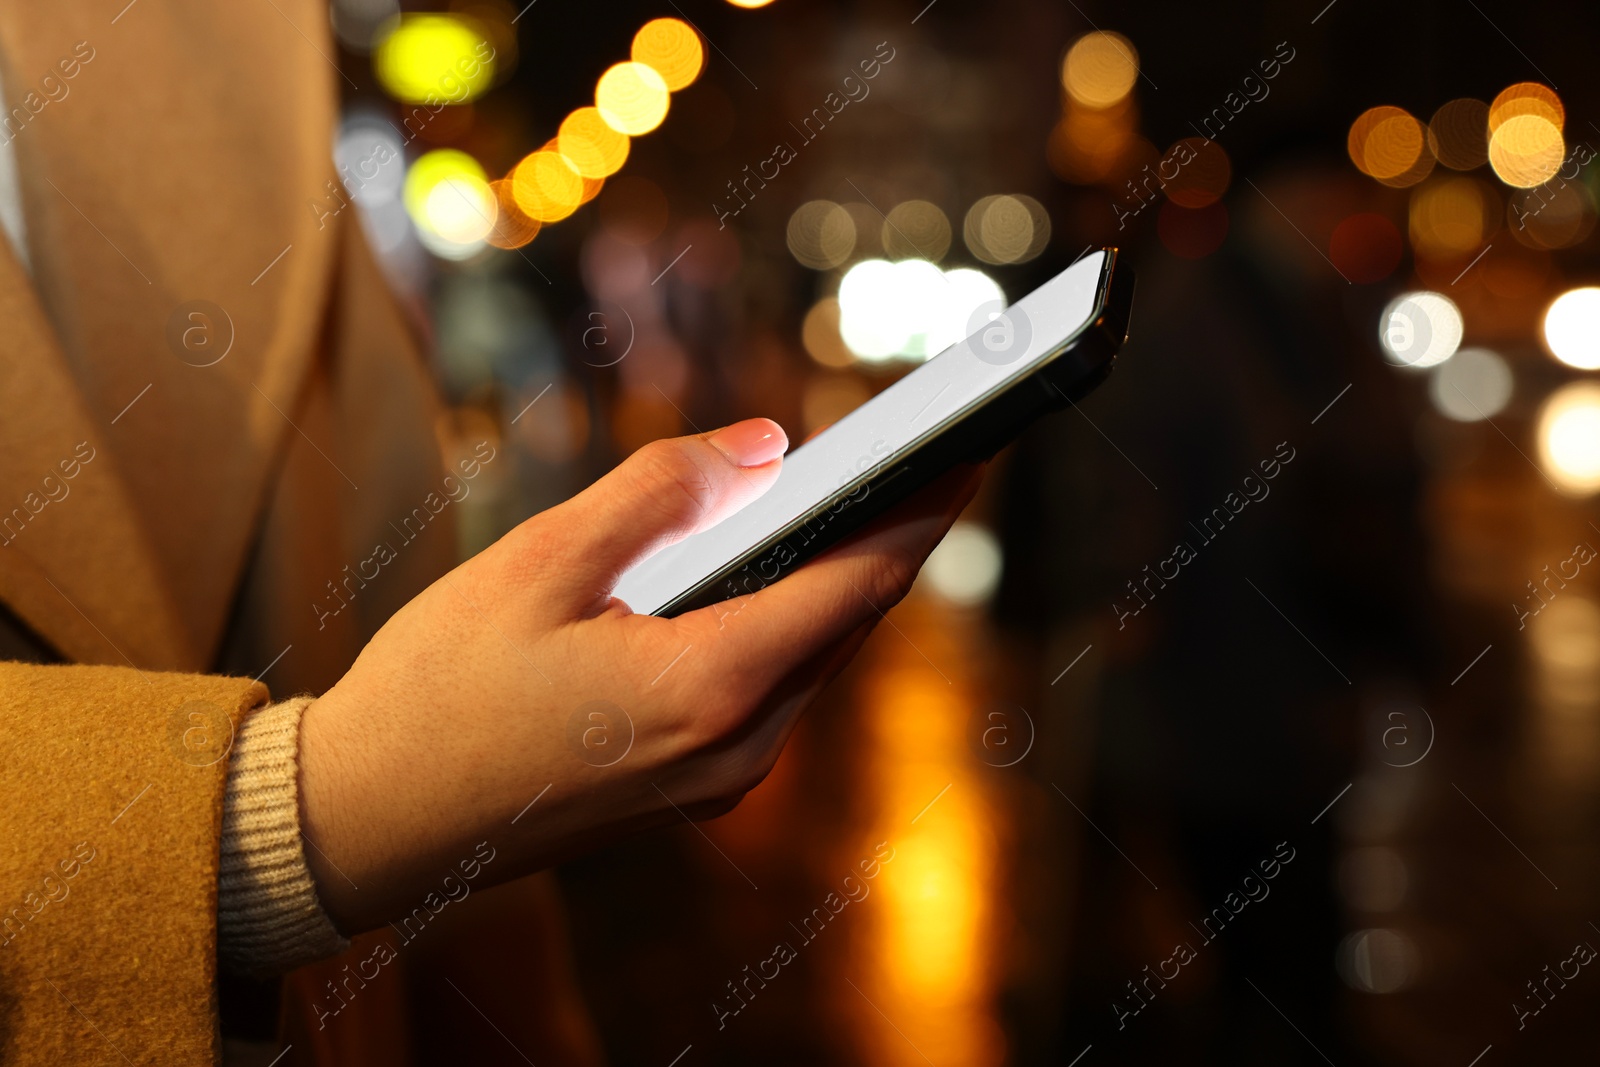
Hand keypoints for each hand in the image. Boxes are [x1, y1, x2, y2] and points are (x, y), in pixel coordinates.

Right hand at [298, 418, 980, 931]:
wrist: (368, 822)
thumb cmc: (439, 690)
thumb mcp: (541, 562)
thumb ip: (661, 492)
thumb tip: (762, 448)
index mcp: (710, 691)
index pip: (857, 585)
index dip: (921, 511)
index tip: (968, 451)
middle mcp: (737, 751)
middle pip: (842, 623)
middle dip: (879, 536)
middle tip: (910, 455)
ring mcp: (717, 783)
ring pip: (808, 659)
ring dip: (827, 582)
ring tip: (842, 501)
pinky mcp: (691, 791)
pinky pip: (767, 691)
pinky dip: (779, 625)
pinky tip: (759, 577)